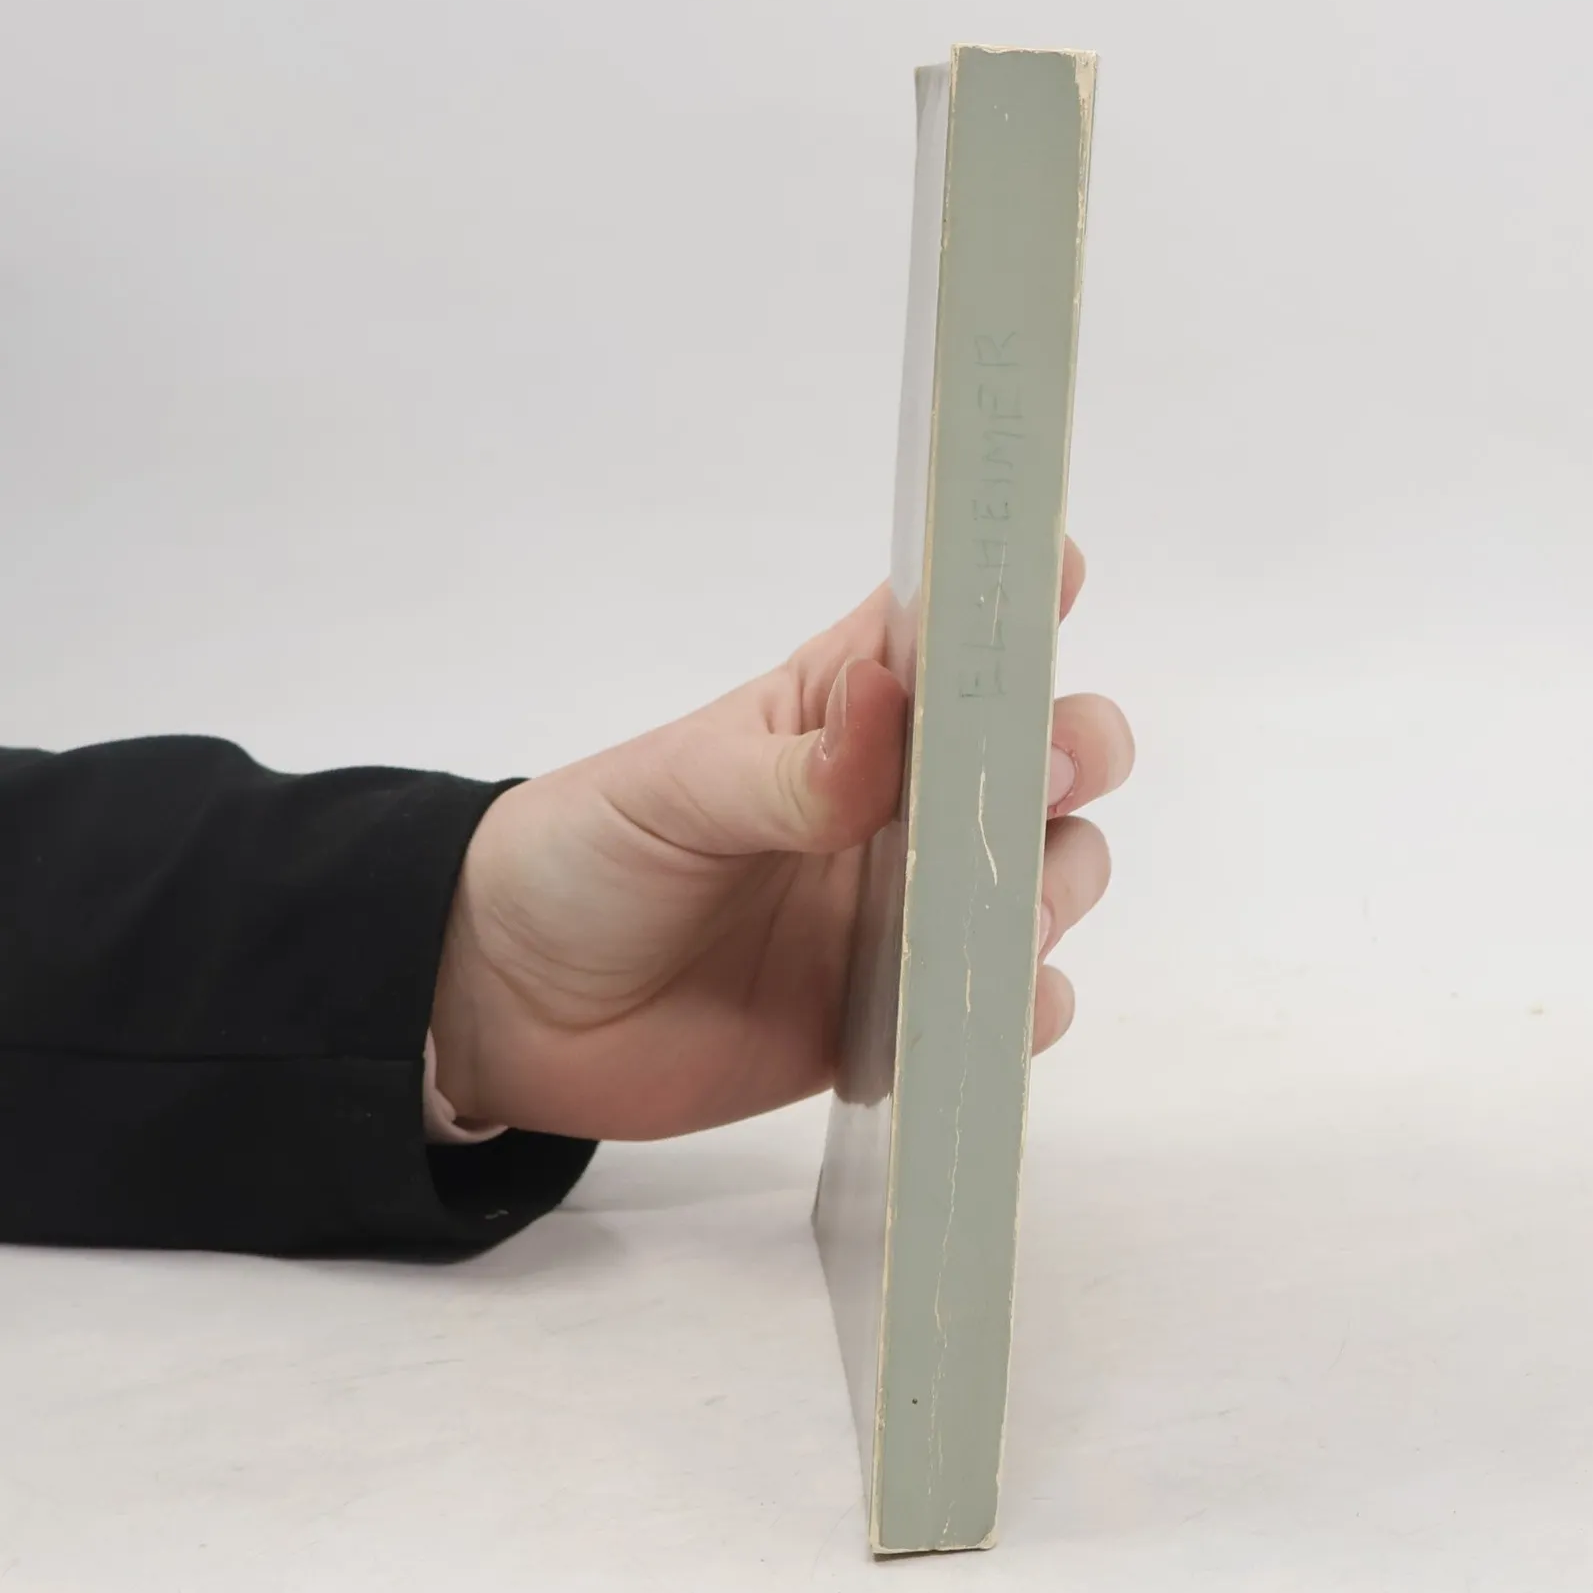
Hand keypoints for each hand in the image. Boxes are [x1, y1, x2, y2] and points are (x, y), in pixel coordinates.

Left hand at [428, 539, 1134, 1141]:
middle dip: (1076, 749)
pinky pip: (1008, 1007)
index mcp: (846, 711)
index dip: (1017, 598)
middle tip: (1042, 774)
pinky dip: (1027, 1005)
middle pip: (1047, 752)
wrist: (516, 1012)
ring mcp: (912, 908)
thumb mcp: (672, 791)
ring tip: (1002, 912)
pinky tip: (994, 1007)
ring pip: (1051, 874)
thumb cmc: (584, 858)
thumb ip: (790, 769)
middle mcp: (902, 802)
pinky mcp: (903, 1014)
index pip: (952, 633)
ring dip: (1056, 882)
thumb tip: (895, 703)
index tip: (1058, 578)